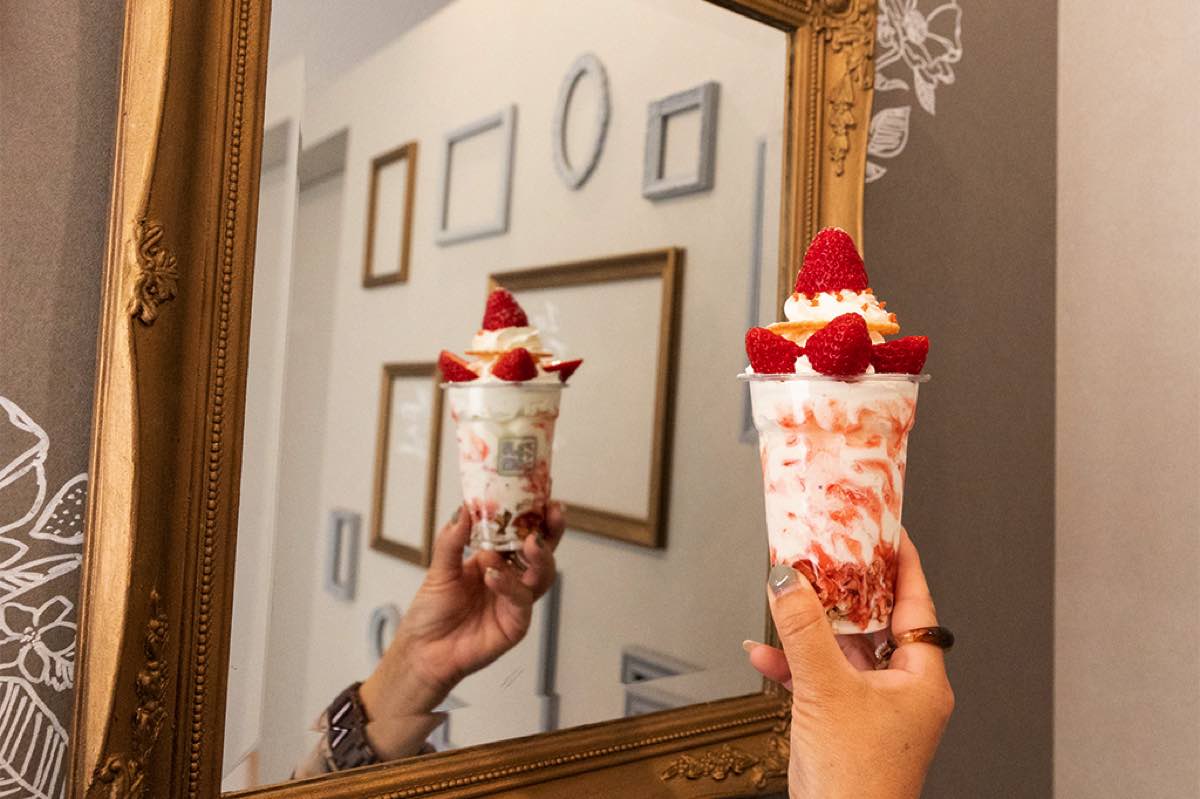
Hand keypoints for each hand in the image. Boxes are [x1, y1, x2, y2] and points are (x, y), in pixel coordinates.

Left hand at [359, 504, 563, 725]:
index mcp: (495, 560)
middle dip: (551, 531)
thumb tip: (465, 508)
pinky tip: (493, 574)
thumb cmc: (432, 612)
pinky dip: (509, 584)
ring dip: (538, 556)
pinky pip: (520, 601)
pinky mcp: (515, 624)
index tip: (543, 493)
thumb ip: (453, 540)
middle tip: (552, 512)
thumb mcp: (439, 569)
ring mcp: (515, 601)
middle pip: (541, 552)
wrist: (422, 651)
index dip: (534, 515)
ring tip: (528, 542)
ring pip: (541, 576)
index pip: (521, 533)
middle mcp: (510, 578)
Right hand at [744, 531, 953, 798]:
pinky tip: (764, 654)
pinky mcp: (845, 725)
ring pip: (842, 650)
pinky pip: (821, 680)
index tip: (886, 528)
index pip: (916, 603)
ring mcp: (874, 709)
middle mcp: (904, 690)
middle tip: (825, 553)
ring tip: (783, 597)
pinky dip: (794, 666)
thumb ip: (802, 631)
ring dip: (808, 629)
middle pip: (875, 622)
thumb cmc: (857, 782)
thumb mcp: (825, 690)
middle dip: (842, 591)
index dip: (901, 562)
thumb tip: (786, 580)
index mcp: (921, 679)